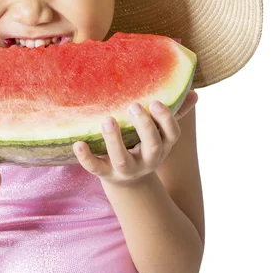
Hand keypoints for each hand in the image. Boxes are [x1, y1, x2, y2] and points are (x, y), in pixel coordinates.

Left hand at [73, 90, 198, 186]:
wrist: (126, 180)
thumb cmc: (142, 144)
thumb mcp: (159, 133)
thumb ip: (174, 113)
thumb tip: (194, 92)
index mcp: (161, 146)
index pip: (172, 135)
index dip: (165, 120)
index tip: (155, 102)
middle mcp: (147, 160)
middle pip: (151, 146)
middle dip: (144, 126)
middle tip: (133, 106)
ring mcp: (125, 169)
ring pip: (122, 158)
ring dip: (115, 140)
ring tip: (108, 120)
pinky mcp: (105, 173)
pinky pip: (95, 168)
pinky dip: (86, 157)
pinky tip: (78, 143)